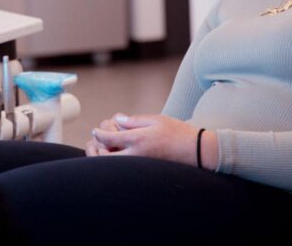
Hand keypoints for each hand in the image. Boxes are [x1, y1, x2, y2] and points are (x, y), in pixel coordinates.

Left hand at [90, 114, 217, 168]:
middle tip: (98, 141)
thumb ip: (134, 120)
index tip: (96, 131)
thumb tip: (117, 120)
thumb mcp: (156, 119)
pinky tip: (121, 156)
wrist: (196, 152)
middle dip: (98, 149)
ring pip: (114, 167)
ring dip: (106, 158)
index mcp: (138, 139)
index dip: (99, 134)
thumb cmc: (177, 132)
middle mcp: (136, 155)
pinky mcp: (145, 172)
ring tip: (107, 149)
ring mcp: (140, 166)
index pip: (109, 139)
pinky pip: (125, 170)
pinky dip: (117, 164)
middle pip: (105, 157)